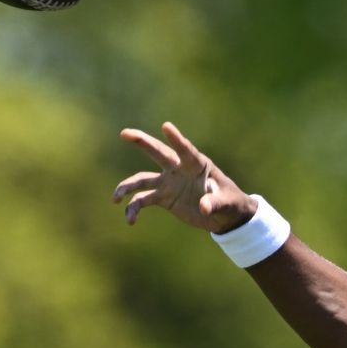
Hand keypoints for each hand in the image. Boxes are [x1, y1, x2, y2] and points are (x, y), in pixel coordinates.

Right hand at [112, 121, 255, 232]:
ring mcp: (168, 182)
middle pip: (157, 153)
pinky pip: (142, 200)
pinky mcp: (163, 197)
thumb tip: (203, 207)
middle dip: (141, 142)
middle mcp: (179, 169)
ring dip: (127, 187)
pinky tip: (130, 221)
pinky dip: (134, 210)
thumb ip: (215, 203)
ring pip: (142, 179)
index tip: (166, 126)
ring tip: (116, 198)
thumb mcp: (226, 203)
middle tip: (124, 133)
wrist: (224, 215)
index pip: (185, 149)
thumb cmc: (230, 202)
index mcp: (197, 164)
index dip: (176, 138)